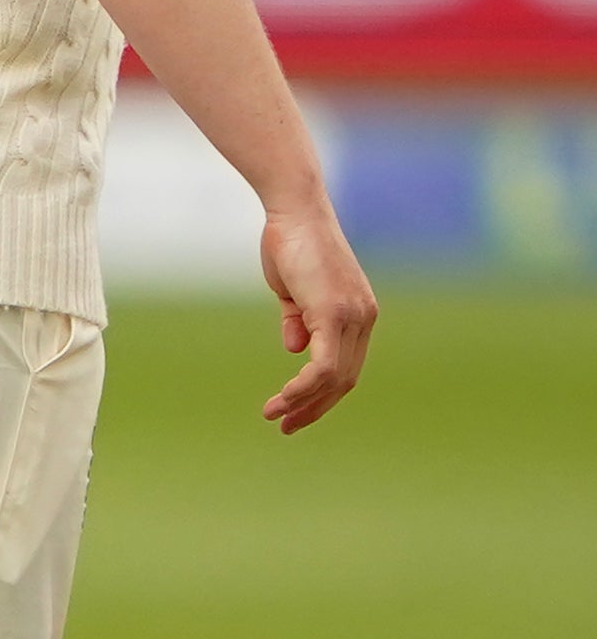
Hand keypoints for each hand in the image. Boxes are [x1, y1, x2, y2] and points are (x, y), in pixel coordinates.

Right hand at [256, 201, 376, 432]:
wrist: (294, 213)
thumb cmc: (289, 244)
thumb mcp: (294, 290)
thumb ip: (299, 320)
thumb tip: (295, 348)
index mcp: (357, 313)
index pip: (347, 365)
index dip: (322, 393)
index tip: (293, 409)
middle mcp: (363, 318)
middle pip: (346, 379)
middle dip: (316, 407)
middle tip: (287, 426)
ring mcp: (353, 316)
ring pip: (336, 378)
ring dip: (304, 402)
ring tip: (276, 416)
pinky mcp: (335, 314)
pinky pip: (324, 365)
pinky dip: (304, 387)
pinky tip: (283, 398)